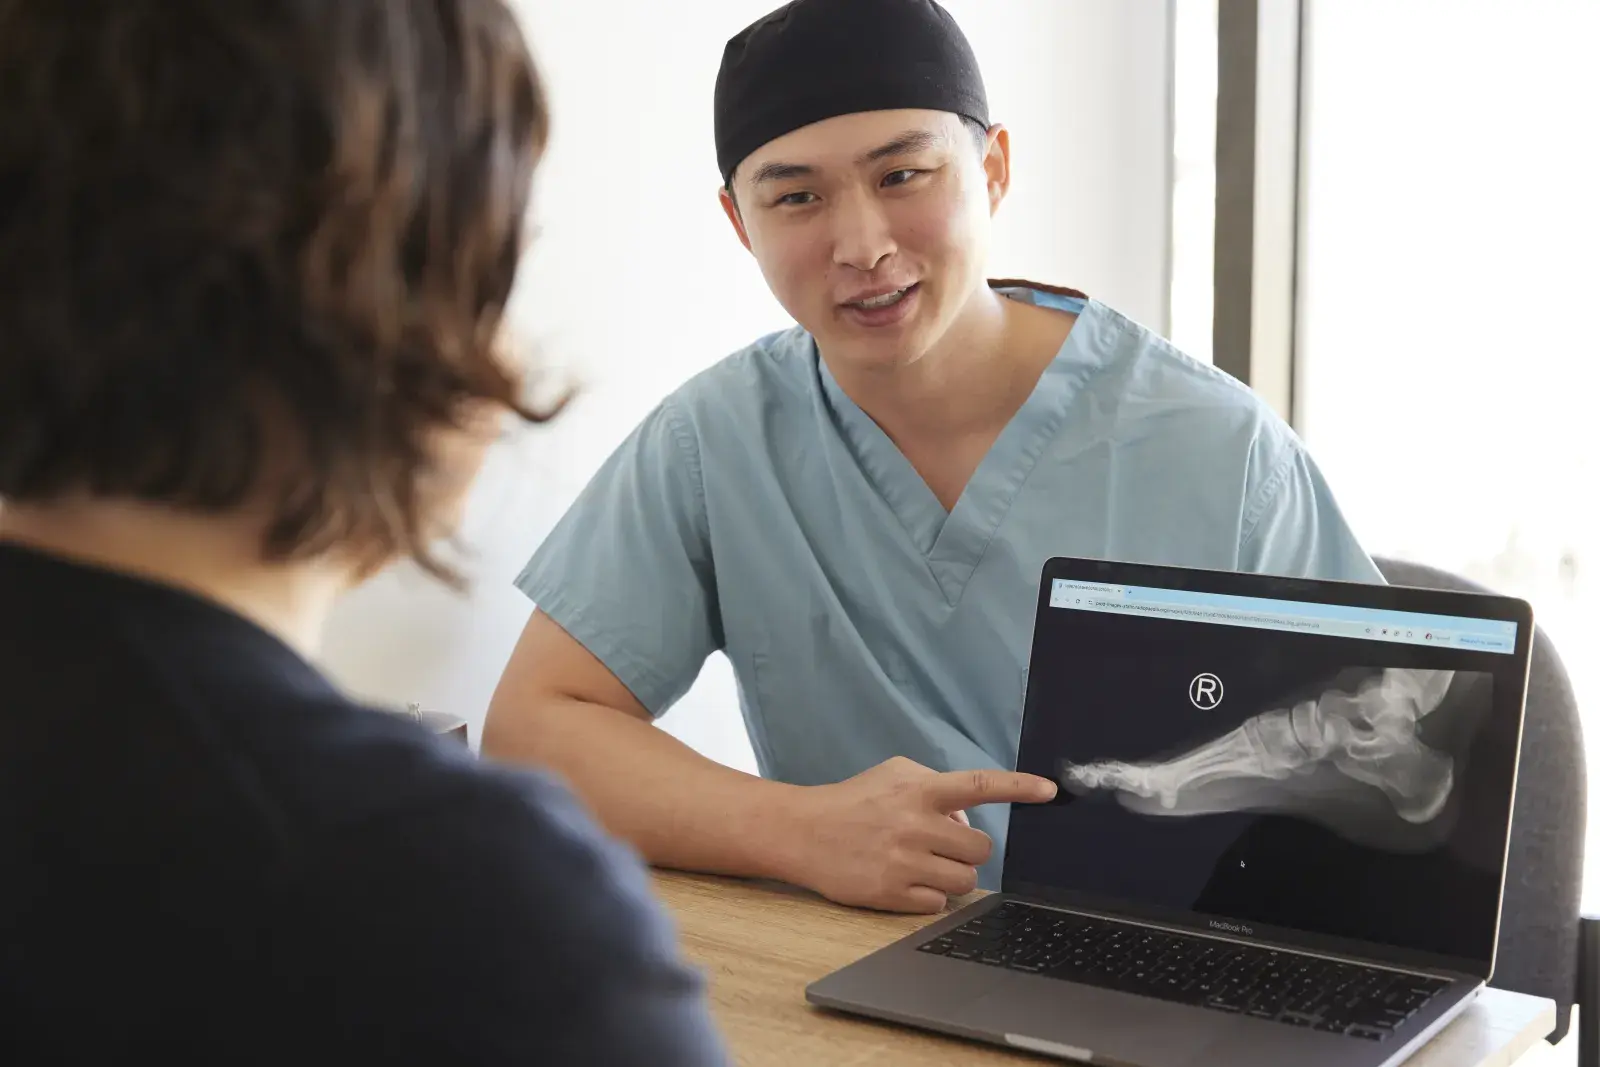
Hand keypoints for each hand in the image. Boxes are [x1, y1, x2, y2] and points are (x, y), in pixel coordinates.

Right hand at [783, 756, 1056, 912]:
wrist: (803, 831)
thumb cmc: (854, 801)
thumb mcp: (894, 776)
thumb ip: (936, 787)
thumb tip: (967, 820)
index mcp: (919, 789)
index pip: (979, 785)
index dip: (1019, 787)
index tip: (1050, 791)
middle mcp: (915, 823)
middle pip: (982, 848)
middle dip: (967, 850)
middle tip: (942, 846)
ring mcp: (904, 861)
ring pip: (965, 881)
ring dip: (952, 876)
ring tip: (924, 865)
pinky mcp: (891, 893)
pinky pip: (938, 904)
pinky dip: (928, 897)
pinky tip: (905, 882)